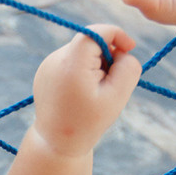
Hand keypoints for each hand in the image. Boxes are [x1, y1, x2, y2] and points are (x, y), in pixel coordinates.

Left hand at [28, 23, 140, 158]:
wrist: (56, 143)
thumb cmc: (90, 122)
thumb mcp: (117, 96)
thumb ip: (128, 68)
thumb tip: (123, 49)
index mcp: (72, 64)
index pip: (97, 32)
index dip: (118, 35)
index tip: (130, 48)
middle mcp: (56, 59)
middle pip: (91, 41)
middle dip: (107, 56)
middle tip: (111, 84)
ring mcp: (48, 64)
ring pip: (82, 51)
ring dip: (95, 64)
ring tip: (94, 92)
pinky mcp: (45, 70)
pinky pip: (71, 60)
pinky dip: (82, 70)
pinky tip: (81, 94)